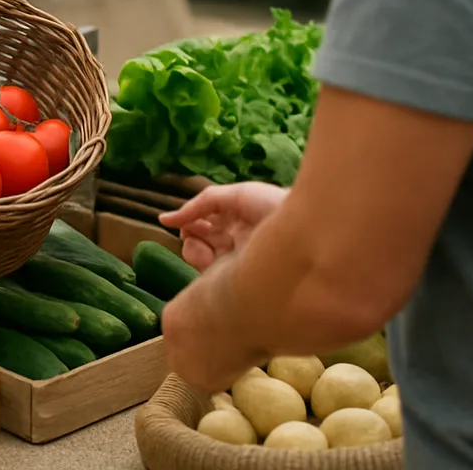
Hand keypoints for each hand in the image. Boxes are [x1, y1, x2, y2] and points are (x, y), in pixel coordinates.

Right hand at [159, 182, 286, 270]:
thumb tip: (163, 220)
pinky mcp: (240, 278)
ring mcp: (237, 260)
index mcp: (234, 218)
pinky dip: (204, 269)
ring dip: (196, 254)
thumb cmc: (273, 207)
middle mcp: (234, 240)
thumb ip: (200, 204)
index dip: (189, 223)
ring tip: (208, 254)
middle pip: (198, 241)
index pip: (201, 223)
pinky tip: (212, 265)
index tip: (181, 226)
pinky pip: (210, 275)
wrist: (309, 235)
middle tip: (196, 239)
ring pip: (201, 258)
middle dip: (192, 240)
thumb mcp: (236, 196)